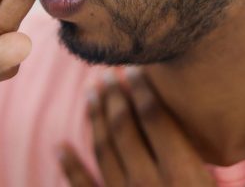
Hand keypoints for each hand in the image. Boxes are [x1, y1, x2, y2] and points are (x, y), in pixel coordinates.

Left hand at [59, 69, 244, 186]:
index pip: (156, 120)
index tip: (136, 69)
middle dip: (115, 98)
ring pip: (104, 151)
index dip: (144, 91)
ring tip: (89, 93)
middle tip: (107, 72)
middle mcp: (148, 186)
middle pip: (125, 129)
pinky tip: (59, 148)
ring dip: (94, 120)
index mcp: (185, 179)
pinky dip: (70, 168)